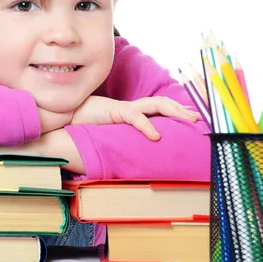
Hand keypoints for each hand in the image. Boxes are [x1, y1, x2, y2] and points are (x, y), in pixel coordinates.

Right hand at [71, 96, 199, 140]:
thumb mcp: (108, 136)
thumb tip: (132, 158)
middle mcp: (131, 108)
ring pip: (155, 104)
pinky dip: (147, 126)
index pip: (158, 108)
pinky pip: (135, 117)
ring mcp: (124, 108)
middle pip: (162, 103)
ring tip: (187, 120)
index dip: (175, 111)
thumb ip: (120, 142)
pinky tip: (156, 136)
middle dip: (181, 109)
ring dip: (174, 111)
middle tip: (197, 118)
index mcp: (130, 113)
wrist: (65, 116)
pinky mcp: (115, 111)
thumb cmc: (85, 126)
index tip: (191, 119)